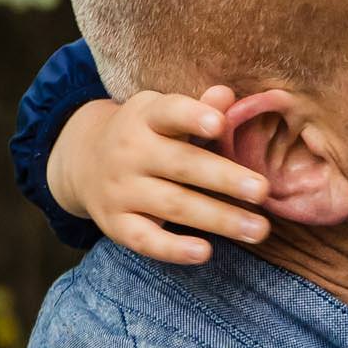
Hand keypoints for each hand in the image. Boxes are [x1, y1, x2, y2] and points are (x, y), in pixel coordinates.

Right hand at [45, 86, 269, 264]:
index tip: (219, 124)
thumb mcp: (166, 114)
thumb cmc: (148, 136)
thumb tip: (227, 95)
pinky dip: (173, 249)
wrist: (83, 160)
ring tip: (259, 230)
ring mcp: (120, 190)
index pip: (169, 113)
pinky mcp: (115, 224)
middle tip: (264, 191)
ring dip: (219, 219)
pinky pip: (145, 239)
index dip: (193, 116)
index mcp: (146, 117)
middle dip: (225, 179)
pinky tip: (205, 252)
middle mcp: (130, 152)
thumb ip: (200, 108)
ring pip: (173, 205)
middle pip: (182, 165)